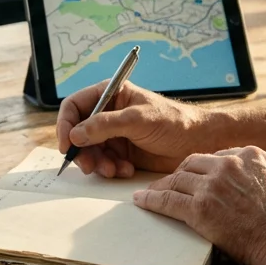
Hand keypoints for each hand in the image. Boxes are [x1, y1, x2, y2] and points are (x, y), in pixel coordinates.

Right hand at [57, 82, 213, 177]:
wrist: (199, 142)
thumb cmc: (174, 121)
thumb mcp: (138, 120)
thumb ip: (105, 125)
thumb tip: (76, 134)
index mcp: (110, 94)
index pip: (75, 106)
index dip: (66, 125)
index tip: (67, 145)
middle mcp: (108, 113)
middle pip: (78, 132)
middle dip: (82, 151)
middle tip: (89, 166)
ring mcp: (114, 134)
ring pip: (90, 151)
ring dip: (98, 163)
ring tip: (114, 170)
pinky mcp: (122, 152)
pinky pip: (104, 163)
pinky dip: (111, 169)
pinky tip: (126, 170)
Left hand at [132, 146, 265, 264]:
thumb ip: (263, 176)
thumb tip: (256, 184)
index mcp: (251, 155)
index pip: (216, 156)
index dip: (203, 168)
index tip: (195, 176)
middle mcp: (229, 164)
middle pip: (193, 163)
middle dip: (180, 174)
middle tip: (170, 183)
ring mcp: (213, 185)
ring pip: (177, 180)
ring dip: (161, 186)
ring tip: (150, 192)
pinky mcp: (200, 208)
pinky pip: (168, 201)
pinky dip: (152, 200)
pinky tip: (142, 201)